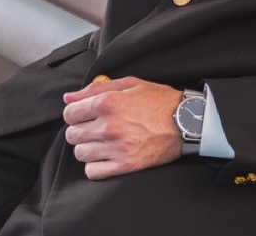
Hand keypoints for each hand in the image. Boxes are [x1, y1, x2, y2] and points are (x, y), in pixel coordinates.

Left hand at [62, 76, 183, 179]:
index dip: (74, 113)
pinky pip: (92, 172)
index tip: (83, 115)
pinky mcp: (125, 165)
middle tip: (93, 128)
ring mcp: (116, 147)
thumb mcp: (129, 84)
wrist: (186, 122)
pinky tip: (105, 157)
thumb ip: (95, 88)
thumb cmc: (159, 101)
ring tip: (101, 142)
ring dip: (87, 148)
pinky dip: (95, 166)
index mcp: (107, 102)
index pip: (69, 113)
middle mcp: (108, 126)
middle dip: (79, 130)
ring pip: (80, 153)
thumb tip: (68, 98)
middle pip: (72, 134)